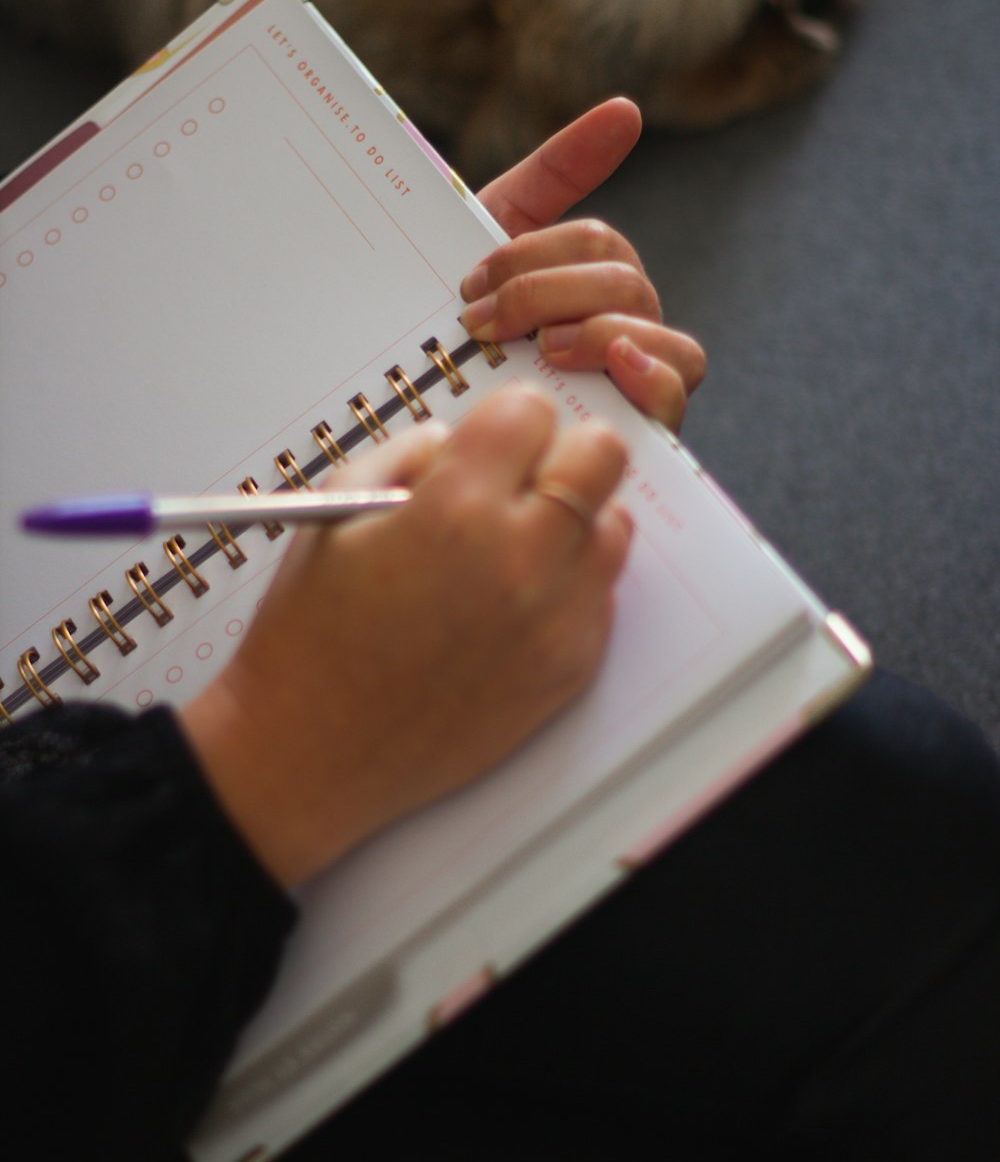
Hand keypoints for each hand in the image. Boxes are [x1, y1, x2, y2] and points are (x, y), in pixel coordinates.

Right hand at [180, 389, 631, 886]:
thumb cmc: (311, 636)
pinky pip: (601, 596)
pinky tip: (510, 605)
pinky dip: (569, 586)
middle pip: (602, 455)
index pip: (533, 410)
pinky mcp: (571, 668)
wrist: (312, 751)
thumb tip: (462, 436)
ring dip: (573, 523)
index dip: (505, 421)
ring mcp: (556, 618)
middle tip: (520, 481)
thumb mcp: (337, 511)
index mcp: (456, 509)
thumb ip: (410, 452)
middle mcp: (521, 560)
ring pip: (615, 526)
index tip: (490, 442)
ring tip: (512, 549)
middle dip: (560, 455)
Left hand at [467, 98, 705, 431]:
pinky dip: (650, 373)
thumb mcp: (493, 239)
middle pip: (622, 283)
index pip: (596, 243)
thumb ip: (556, 172)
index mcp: (596, 282)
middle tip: (482, 324)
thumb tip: (628, 108)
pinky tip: (614, 363)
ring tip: (539, 350)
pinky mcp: (643, 429)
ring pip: (653, 332)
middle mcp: (629, 326)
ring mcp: (641, 378)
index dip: (533, 255)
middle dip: (546, 295)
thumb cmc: (468, 324)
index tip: (471, 280)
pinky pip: (676, 390)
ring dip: (591, 332)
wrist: (424, 405)